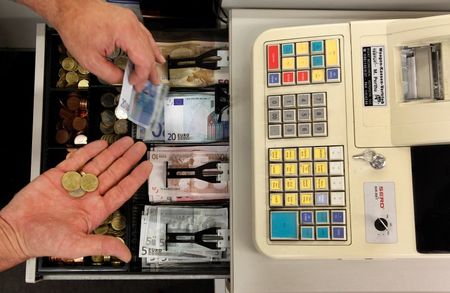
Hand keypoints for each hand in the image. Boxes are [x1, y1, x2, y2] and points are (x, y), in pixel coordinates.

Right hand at [0, 137, 150, 269]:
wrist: (15, 231)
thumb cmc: (43, 241)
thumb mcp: (77, 245)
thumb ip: (103, 245)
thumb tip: (125, 255)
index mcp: (96, 210)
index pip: (122, 190)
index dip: (135, 178)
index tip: (147, 167)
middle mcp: (88, 195)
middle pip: (114, 173)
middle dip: (128, 159)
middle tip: (139, 148)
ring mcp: (75, 184)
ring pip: (99, 164)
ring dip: (113, 152)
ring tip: (126, 142)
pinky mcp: (58, 176)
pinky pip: (77, 160)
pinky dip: (89, 151)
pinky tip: (101, 144)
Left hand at [43, 0, 164, 90]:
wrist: (69, 8)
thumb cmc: (76, 26)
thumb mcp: (90, 60)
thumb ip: (110, 74)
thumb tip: (122, 80)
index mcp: (125, 33)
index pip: (143, 60)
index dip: (141, 76)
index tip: (135, 85)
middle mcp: (131, 24)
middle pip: (148, 53)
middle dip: (149, 71)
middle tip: (150, 85)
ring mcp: (131, 21)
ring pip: (149, 44)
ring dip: (152, 61)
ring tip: (154, 75)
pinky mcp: (127, 20)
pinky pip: (144, 36)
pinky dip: (150, 48)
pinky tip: (155, 56)